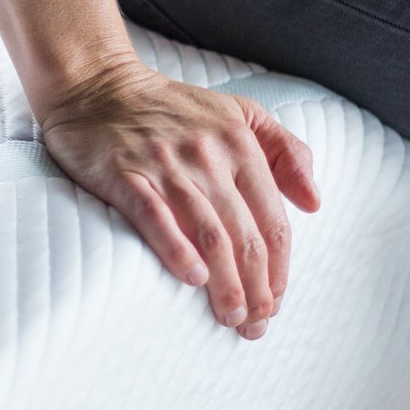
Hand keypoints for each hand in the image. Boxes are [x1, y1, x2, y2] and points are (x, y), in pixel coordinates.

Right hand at [38, 58, 321, 339]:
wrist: (96, 84)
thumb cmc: (171, 107)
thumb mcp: (240, 112)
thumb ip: (285, 151)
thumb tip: (314, 203)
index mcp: (241, 143)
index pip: (273, 221)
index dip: (280, 270)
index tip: (276, 303)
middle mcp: (209, 155)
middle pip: (247, 236)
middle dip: (257, 289)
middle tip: (254, 325)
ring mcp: (167, 165)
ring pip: (210, 234)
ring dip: (226, 283)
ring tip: (231, 317)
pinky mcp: (125, 174)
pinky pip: (156, 217)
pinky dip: (177, 250)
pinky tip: (192, 278)